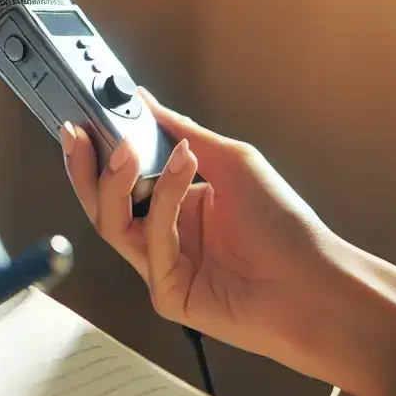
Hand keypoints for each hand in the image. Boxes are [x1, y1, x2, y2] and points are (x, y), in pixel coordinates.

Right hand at [63, 89, 395, 395]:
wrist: (315, 282)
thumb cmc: (285, 227)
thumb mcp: (232, 160)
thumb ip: (182, 131)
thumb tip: (144, 101)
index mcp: (177, 204)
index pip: (123, 176)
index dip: (99, 148)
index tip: (84, 117)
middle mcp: (165, 235)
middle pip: (105, 202)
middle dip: (85, 167)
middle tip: (79, 133)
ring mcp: (163, 267)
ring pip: (113, 224)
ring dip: (117, 181)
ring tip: (129, 147)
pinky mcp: (168, 294)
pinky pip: (150, 246)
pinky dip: (166, 201)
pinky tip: (186, 169)